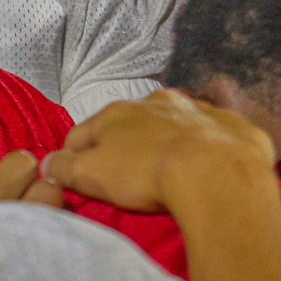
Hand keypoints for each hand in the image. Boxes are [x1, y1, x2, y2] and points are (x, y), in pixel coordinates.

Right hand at [43, 90, 276, 214]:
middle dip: (126, 145)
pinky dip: (209, 147)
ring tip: (173, 171)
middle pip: (131, 125)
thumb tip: (48, 162)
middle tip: (130, 177)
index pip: (82, 133)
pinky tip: (211, 168)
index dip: (75, 156)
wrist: (215, 173)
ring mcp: (198, 110)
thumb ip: (66, 167)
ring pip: (175, 123)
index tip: (78, 176)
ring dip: (169, 140)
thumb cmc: (147, 173)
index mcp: (118, 112)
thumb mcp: (93, 175)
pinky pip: (215, 135)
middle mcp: (157, 102)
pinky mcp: (232, 126)